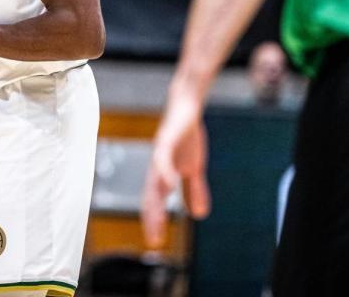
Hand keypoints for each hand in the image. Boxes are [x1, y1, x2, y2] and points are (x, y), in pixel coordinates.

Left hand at [141, 82, 210, 247]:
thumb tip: (198, 215)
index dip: (154, 220)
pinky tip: (170, 186)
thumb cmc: (186, 136)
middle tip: (154, 240)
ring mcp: (159, 153)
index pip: (154, 201)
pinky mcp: (166, 140)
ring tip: (158, 221)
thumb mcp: (194, 167)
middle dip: (151, 218)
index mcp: (162, 174)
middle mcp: (156, 166)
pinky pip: (163, 159)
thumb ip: (193, 190)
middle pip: (150, 196)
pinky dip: (165, 173)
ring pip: (154, 181)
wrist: (187, 107)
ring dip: (156, 202)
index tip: (156, 241)